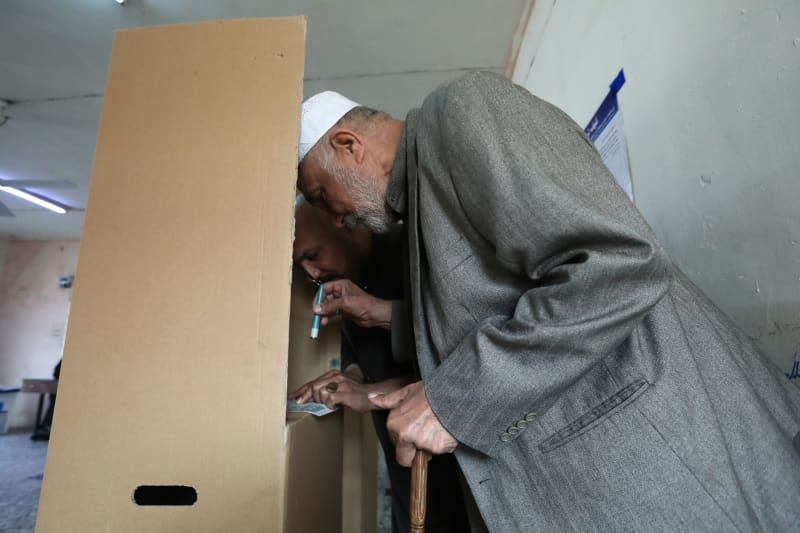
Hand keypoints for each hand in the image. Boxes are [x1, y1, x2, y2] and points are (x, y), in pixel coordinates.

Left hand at [288, 369, 410, 412]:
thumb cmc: (355, 394)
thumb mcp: (339, 388)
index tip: (292, 397)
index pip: (312, 382)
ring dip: (322, 401)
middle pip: (314, 386)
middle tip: (306, 404)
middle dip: (308, 397)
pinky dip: (330, 405)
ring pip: (320, 392)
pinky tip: (335, 406)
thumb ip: (326, 390)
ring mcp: (341, 384)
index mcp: (333, 375)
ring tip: (329, 404)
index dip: (300, 391)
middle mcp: (336, 377)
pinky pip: (330, 399)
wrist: (371, 396)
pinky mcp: (345, 393)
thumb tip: (310, 397)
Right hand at [314, 279, 391, 329]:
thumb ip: (330, 305)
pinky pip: (332, 313)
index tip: (315, 304)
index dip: (319, 296)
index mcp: (342, 286)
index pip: (325, 288)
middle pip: (325, 298)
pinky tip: (325, 321)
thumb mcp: (346, 303)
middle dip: (320, 306)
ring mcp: (342, 302)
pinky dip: (328, 317)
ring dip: (323, 313)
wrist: (375, 314)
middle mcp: (341, 293)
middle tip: (317, 313)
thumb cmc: (366, 304)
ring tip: (320, 319)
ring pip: (328, 307)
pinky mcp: (343, 311)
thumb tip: (318, 308)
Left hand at [369, 381, 457, 465]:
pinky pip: (440, 450)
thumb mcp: (406, 391)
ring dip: (431, 445)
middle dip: (415, 451)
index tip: (415, 432)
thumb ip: (387, 400)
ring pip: (425, 454)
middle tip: (427, 433)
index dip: (406, 441)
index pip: (396, 445)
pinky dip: (444, 443)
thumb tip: (371, 398)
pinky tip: (445, 429)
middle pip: (406, 458)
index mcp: (394, 424)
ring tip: (437, 427)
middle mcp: (404, 435)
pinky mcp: (436, 447)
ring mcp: (420, 442)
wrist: (453, 393)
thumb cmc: (431, 391)